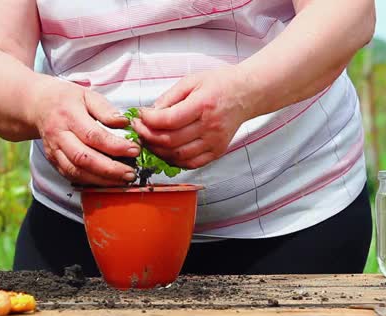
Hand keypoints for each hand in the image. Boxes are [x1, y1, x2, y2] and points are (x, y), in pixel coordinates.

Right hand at [31, 78, 139, 185]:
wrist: (38, 105)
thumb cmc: (66, 99)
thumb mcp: (87, 95)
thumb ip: (106, 109)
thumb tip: (124, 122)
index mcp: (69, 115)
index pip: (94, 135)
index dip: (115, 146)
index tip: (134, 150)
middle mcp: (59, 135)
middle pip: (83, 158)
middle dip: (110, 169)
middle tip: (130, 173)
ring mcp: (54, 150)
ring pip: (76, 171)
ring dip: (101, 180)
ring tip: (122, 180)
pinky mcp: (53, 161)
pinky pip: (71, 176)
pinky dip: (89, 182)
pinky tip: (106, 182)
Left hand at [131, 67, 252, 168]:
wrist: (246, 93)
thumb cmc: (219, 84)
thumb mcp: (191, 81)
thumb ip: (168, 98)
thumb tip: (149, 113)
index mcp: (203, 105)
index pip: (168, 120)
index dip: (148, 120)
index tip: (140, 115)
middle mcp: (210, 126)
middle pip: (170, 141)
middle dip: (147, 136)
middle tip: (139, 128)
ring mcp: (215, 142)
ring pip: (177, 156)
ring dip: (157, 150)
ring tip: (149, 139)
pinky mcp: (217, 151)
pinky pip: (190, 164)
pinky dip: (173, 160)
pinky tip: (165, 150)